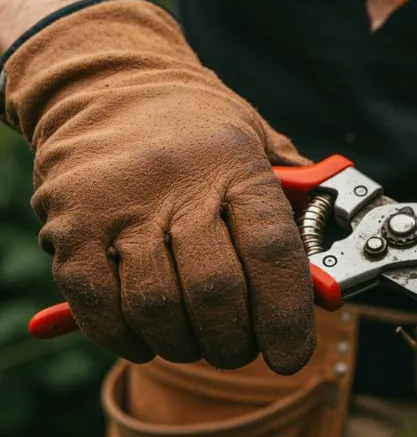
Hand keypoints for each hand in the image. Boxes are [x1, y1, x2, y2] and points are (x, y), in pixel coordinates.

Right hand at [2, 0, 315, 373]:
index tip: (291, 354)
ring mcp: (118, 206)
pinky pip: (99, 307)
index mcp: (235, 163)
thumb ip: (296, 201)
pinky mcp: (69, 228)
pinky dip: (127, 338)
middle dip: (235, 342)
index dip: (287, 315)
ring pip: (158, 308)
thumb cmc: (196, 125)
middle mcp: (177, 183)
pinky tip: (148, 337)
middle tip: (240, 350)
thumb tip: (327, 278)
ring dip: (184, 345)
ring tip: (196, 341)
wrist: (104, 81)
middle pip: (216, 291)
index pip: (271, 251)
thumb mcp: (259, 141)